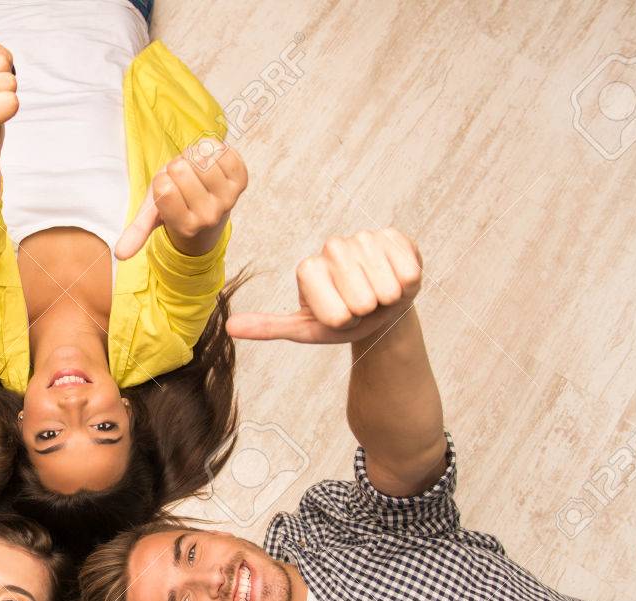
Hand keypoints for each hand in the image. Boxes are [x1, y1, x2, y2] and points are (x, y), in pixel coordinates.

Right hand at [115, 137, 247, 259]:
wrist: (209, 206)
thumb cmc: (176, 205)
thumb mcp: (153, 216)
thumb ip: (137, 231)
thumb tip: (119, 255)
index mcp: (185, 226)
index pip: (164, 187)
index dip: (162, 180)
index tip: (168, 189)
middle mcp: (209, 216)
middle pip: (181, 169)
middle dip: (176, 167)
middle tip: (183, 180)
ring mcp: (228, 198)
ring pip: (201, 156)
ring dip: (194, 156)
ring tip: (196, 171)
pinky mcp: (242, 180)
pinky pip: (220, 150)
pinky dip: (212, 149)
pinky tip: (211, 163)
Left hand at [227, 228, 422, 343]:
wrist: (382, 311)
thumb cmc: (343, 321)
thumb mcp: (306, 330)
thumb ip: (269, 327)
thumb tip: (229, 327)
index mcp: (308, 268)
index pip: (333, 306)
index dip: (343, 319)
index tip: (341, 317)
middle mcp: (332, 247)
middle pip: (359, 293)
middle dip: (365, 309)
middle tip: (363, 307)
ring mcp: (363, 238)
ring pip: (384, 281)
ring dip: (387, 296)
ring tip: (379, 295)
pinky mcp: (394, 236)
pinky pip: (406, 268)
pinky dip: (406, 282)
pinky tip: (396, 279)